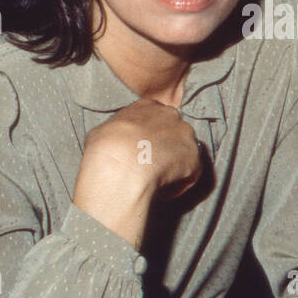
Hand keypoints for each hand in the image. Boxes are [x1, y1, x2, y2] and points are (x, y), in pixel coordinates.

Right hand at [72, 98, 202, 248]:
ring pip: (183, 154)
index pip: (156, 117)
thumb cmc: (107, 147)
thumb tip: (112, 142)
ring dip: (173, 166)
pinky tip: (161, 190)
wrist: (123, 164)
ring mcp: (186, 136)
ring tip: (155, 181)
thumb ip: (116, 133)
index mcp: (148, 106)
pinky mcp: (195, 158)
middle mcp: (172, 116)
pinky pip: (189, 175)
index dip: (151, 135)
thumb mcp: (102, 131)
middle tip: (150, 166)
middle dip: (165, 149)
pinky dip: (177, 185)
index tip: (143, 149)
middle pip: (173, 133)